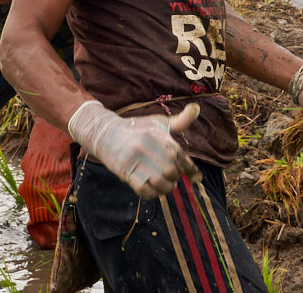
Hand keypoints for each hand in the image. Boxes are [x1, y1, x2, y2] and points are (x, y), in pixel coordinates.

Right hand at [67, 100, 201, 199]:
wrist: (106, 133)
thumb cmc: (137, 129)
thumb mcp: (158, 122)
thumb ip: (180, 120)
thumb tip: (197, 108)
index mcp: (157, 134)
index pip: (180, 156)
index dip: (189, 169)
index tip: (194, 176)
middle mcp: (147, 146)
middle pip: (172, 171)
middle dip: (175, 177)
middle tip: (172, 177)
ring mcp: (135, 160)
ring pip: (160, 183)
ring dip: (166, 188)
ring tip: (165, 185)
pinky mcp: (125, 172)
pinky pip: (145, 191)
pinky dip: (153, 194)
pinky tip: (153, 189)